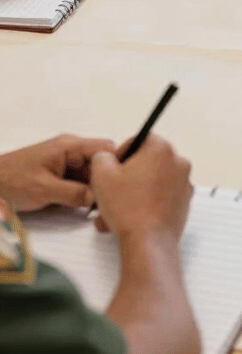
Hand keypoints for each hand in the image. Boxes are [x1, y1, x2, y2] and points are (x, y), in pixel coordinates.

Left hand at [0, 135, 115, 210]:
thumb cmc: (11, 181)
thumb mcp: (44, 189)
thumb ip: (74, 193)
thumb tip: (98, 198)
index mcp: (69, 146)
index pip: (106, 148)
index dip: (115, 165)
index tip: (118, 185)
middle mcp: (70, 150)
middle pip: (100, 163)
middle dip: (105, 181)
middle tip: (109, 202)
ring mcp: (65, 161)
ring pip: (91, 173)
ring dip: (95, 189)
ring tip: (98, 207)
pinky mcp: (60, 173)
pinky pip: (80, 180)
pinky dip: (84, 192)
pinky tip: (86, 205)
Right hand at [90, 134, 192, 243]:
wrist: (148, 242)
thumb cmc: (129, 209)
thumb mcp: (102, 174)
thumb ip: (102, 157)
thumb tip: (106, 157)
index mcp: (161, 149)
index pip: (139, 140)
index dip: (121, 154)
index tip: (112, 169)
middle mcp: (178, 163)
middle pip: (146, 162)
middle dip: (125, 178)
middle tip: (111, 191)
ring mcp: (183, 183)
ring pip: (151, 182)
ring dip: (132, 193)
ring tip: (114, 211)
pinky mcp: (184, 202)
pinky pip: (161, 197)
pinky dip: (146, 204)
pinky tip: (129, 218)